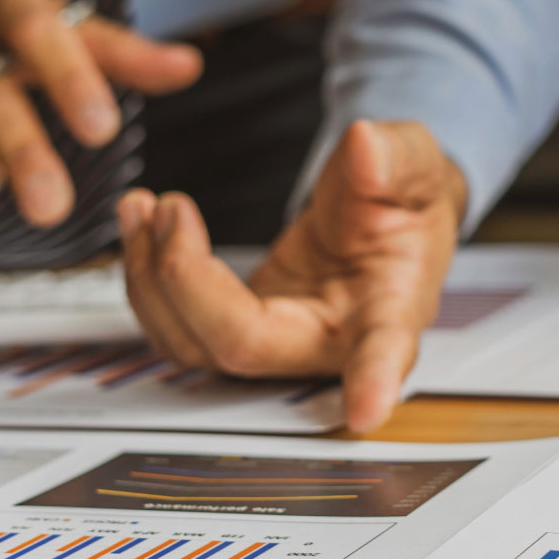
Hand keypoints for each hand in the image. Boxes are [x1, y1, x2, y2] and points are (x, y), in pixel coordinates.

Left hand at [117, 120, 465, 431]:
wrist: (383, 213)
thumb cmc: (404, 202)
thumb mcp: (414, 164)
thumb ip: (397, 157)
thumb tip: (367, 147)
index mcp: (386, 308)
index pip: (383, 350)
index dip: (373, 381)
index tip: (366, 411)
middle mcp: (327, 341)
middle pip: (245, 347)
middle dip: (186, 280)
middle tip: (172, 208)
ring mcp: (276, 341)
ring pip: (194, 346)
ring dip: (151, 280)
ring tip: (146, 206)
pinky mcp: (239, 326)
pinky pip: (177, 327)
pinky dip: (145, 277)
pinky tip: (144, 223)